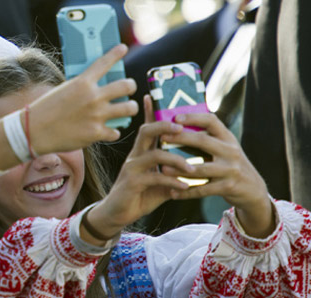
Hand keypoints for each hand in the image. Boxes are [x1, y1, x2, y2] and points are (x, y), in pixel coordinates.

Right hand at [28, 44, 137, 153]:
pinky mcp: (96, 133)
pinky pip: (116, 131)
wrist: (35, 130)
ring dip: (130, 108)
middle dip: (131, 86)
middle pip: (127, 86)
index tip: (122, 48)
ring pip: (129, 108)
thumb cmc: (46, 109)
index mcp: (82, 83)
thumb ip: (82, 87)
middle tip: (128, 88)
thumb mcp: (63, 90)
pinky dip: (112, 131)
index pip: (104, 63)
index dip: (116, 53)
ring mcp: (97, 116)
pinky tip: (108, 130)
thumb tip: (98, 87)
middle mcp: (93, 97)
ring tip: (126, 108)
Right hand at [83, 95, 189, 242]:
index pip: (147, 127)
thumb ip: (172, 172)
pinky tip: (184, 187)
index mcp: (141, 152)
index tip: (154, 96)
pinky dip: (172, 181)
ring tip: (192, 168)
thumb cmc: (139, 195)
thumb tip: (193, 166)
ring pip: (154, 155)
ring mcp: (132, 168)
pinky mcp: (132, 183)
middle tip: (181, 127)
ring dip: (176, 159)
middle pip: (147, 132)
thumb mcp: (158, 181)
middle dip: (164, 126)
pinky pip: (155, 177)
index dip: (150, 111)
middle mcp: (135, 156)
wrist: (117, 214)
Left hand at [161, 112, 274, 237]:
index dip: (193, 117)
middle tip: (162, 138)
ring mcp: (231, 169)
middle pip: (203, 141)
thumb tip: (177, 122)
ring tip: (162, 169)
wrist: (253, 189)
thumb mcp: (225, 147)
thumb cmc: (230, 163)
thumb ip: (207, 137)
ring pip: (200, 169)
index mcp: (227, 137)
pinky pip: (203, 190)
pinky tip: (173, 192)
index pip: (211, 121)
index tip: (175, 117)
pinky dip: (187, 192)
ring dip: (179, 169)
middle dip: (181, 138)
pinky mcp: (228, 187)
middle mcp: (230, 150)